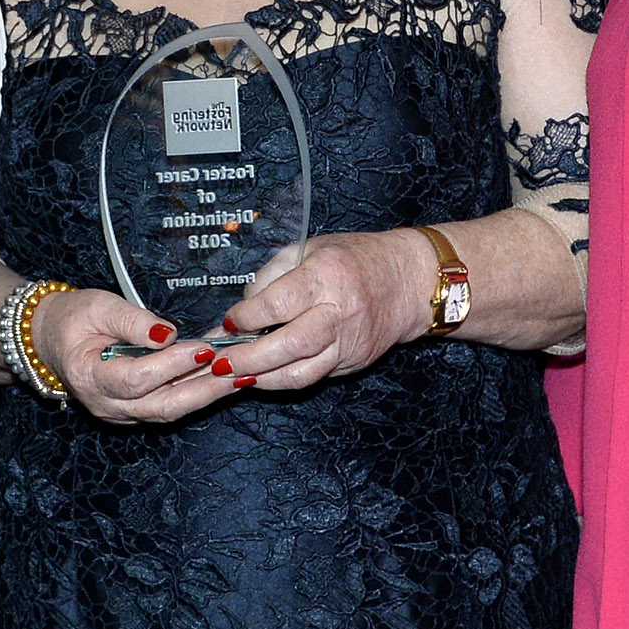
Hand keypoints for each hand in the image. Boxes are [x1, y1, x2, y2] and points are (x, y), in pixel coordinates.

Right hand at [34, 286, 238, 423]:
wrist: (51, 339)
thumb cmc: (72, 318)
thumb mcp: (97, 306)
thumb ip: (131, 320)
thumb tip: (168, 334)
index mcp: (89, 376)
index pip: (137, 378)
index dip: (172, 365)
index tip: (202, 346)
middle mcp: (105, 404)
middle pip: (162, 406)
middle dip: (204, 389)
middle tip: (237, 369)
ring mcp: (121, 412)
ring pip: (170, 410)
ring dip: (207, 393)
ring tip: (240, 373)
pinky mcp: (135, 411)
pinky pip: (170, 406)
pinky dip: (197, 392)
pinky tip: (222, 376)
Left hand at [213, 231, 431, 391]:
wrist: (410, 282)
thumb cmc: (355, 258)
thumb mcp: (310, 248)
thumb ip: (272, 275)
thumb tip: (242, 308)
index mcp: (327, 275)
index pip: (279, 303)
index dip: (248, 317)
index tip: (229, 322)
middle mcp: (339, 312)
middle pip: (289, 345)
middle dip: (247, 358)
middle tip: (218, 363)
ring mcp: (349, 343)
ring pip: (300, 373)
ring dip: (261, 379)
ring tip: (234, 376)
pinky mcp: (353, 363)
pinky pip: (312, 377)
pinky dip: (282, 379)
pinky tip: (261, 376)